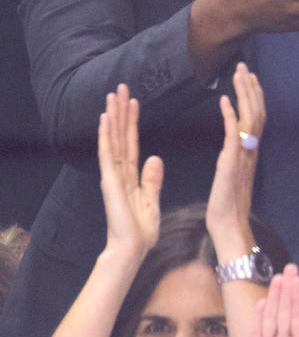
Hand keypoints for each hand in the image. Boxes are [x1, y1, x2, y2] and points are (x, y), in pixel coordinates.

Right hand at [98, 84, 163, 260]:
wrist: (133, 249)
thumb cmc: (142, 231)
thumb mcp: (152, 201)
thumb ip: (152, 179)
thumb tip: (155, 158)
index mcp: (131, 176)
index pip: (132, 142)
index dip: (132, 121)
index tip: (133, 101)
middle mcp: (119, 171)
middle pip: (120, 135)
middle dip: (120, 111)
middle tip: (120, 87)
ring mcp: (113, 175)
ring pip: (112, 139)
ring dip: (112, 116)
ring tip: (112, 94)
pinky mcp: (110, 181)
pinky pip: (108, 153)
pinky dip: (106, 135)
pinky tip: (105, 118)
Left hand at [205, 63, 264, 255]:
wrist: (228, 225)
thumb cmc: (227, 205)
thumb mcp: (233, 174)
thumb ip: (236, 156)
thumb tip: (236, 141)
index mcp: (251, 151)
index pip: (257, 116)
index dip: (254, 95)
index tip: (249, 77)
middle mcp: (251, 149)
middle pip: (257, 111)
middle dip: (250, 87)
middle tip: (244, 66)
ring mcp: (243, 154)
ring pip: (249, 117)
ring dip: (244, 94)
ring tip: (239, 74)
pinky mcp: (231, 161)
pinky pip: (233, 133)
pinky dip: (230, 115)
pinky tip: (223, 100)